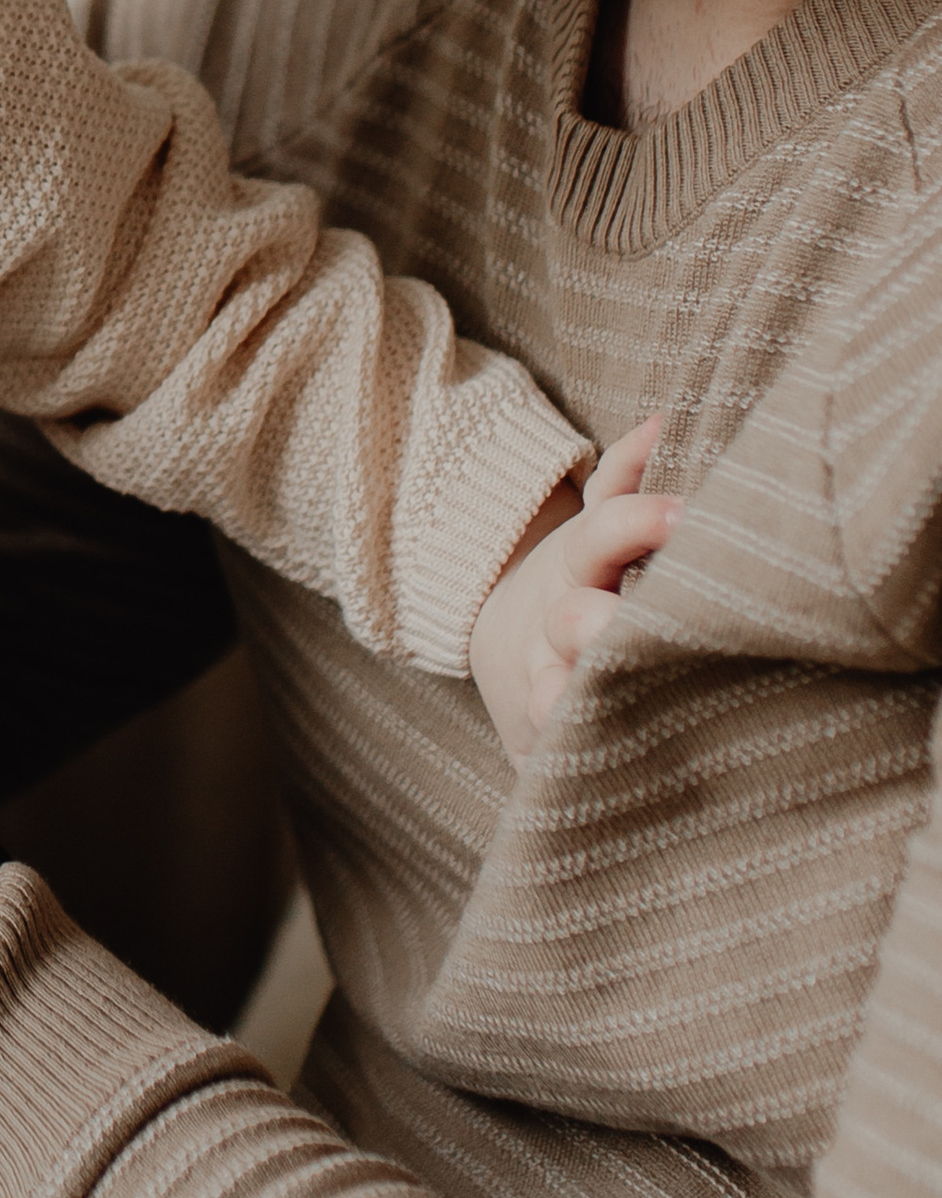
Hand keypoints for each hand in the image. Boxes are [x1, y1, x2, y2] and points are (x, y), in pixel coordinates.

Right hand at [468, 419, 679, 762]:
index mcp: (579, 568)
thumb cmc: (585, 584)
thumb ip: (625, 479)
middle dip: (602, 625)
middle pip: (576, 623)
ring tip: (587, 710)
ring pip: (554, 699)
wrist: (510, 652)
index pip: (602, 535)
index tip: (687, 515)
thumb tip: (666, 419)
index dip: (639, 523)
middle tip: (637, 627)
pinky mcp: (544, 746)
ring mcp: (547, 689)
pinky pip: (553, 760)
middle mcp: (558, 630)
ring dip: (571, 703)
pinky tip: (596, 777)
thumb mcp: (597, 528)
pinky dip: (568, 768)